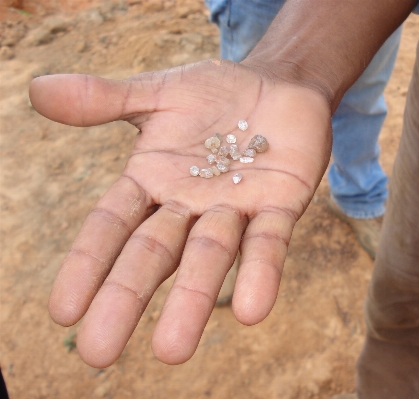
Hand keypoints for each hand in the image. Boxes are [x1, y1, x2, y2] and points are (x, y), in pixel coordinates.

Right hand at [29, 59, 331, 366]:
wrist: (278, 86)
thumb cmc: (215, 94)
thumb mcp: (158, 93)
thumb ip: (104, 99)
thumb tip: (37, 89)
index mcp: (152, 182)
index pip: (112, 227)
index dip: (87, 265)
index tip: (63, 312)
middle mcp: (189, 206)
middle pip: (153, 254)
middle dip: (127, 298)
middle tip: (99, 353)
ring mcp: (236, 209)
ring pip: (210, 257)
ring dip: (193, 298)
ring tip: (172, 350)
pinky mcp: (281, 205)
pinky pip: (269, 242)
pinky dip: (261, 272)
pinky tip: (254, 311)